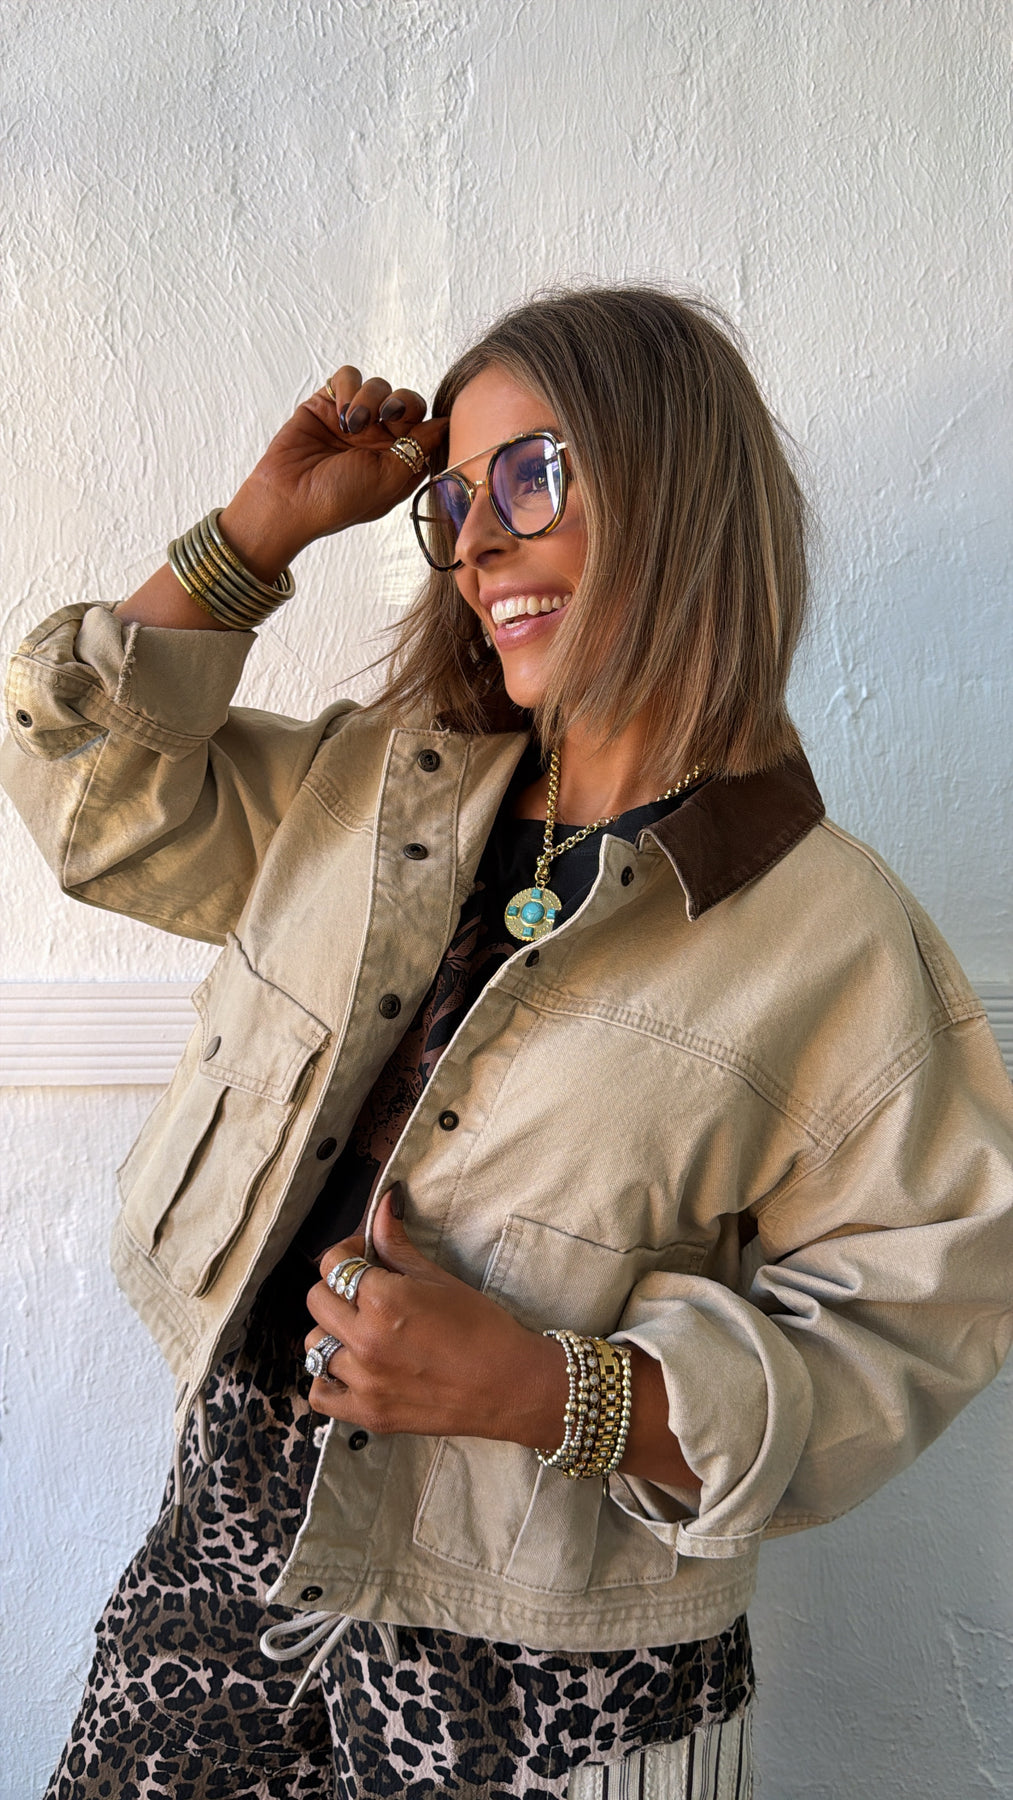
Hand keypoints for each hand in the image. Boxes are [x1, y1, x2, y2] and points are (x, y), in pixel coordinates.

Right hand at [217, 367, 447, 580]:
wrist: (289, 499)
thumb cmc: (340, 499)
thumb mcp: (390, 478)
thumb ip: (421, 447)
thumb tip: (447, 422)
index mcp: (400, 459)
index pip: (427, 424)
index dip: (425, 419)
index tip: (411, 429)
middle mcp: (379, 438)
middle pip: (406, 400)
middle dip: (401, 403)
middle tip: (387, 417)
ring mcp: (354, 419)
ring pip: (379, 385)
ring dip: (369, 398)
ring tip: (351, 424)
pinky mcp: (327, 403)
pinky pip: (348, 376)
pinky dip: (347, 386)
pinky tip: (339, 412)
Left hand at [304, 1190, 567, 1443]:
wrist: (510, 1386)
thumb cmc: (483, 1329)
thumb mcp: (439, 1279)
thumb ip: (398, 1244)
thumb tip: (383, 1204)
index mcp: (383, 1300)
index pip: (333, 1264)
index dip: (348, 1254)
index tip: (363, 1258)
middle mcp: (366, 1340)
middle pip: (316, 1301)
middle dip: (335, 1289)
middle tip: (361, 1293)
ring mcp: (364, 1380)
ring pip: (315, 1345)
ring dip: (333, 1333)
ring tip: (360, 1332)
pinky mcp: (368, 1413)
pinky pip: (319, 1394)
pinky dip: (328, 1380)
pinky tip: (350, 1369)